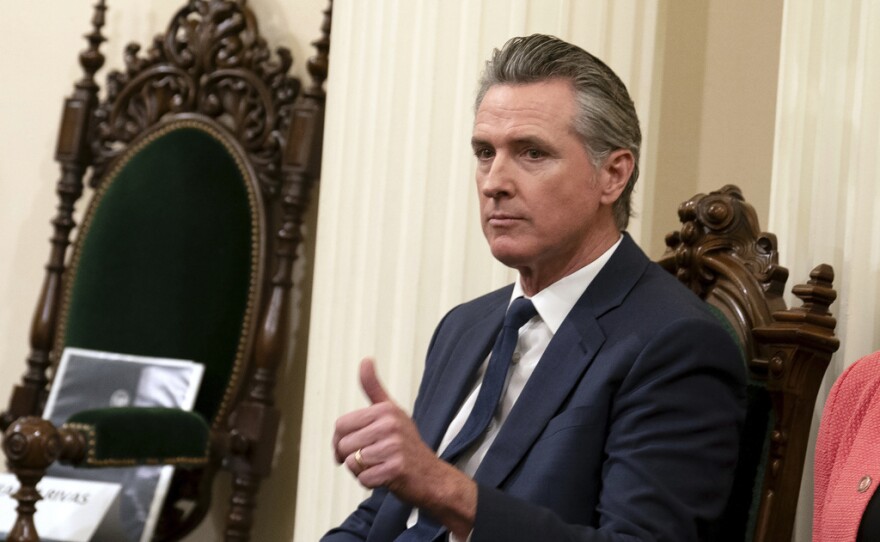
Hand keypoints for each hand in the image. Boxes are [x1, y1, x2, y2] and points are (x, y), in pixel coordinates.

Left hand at [332, 357, 476, 536]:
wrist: (432, 476)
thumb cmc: (407, 445)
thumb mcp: (392, 412)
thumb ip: (373, 388)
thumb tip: (365, 359)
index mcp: (385, 410)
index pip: (340, 426)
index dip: (340, 440)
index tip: (352, 446)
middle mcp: (390, 425)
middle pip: (343, 445)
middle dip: (350, 457)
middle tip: (369, 459)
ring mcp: (394, 447)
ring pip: (352, 463)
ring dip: (361, 470)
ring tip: (380, 465)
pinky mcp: (396, 469)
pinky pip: (363, 479)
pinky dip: (370, 483)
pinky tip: (385, 476)